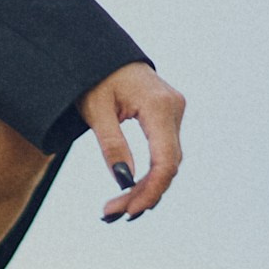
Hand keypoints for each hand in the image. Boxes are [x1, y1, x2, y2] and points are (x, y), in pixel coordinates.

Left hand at [78, 62, 184, 221]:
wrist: (102, 54)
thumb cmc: (93, 77)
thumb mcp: (95, 111)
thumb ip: (112, 145)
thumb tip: (124, 183)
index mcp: (158, 105)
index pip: (166, 160)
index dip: (151, 191)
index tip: (128, 212)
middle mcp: (174, 108)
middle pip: (168, 165)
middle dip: (142, 195)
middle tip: (110, 214)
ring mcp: (175, 112)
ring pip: (167, 163)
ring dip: (145, 189)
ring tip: (115, 209)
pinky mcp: (169, 118)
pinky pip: (164, 153)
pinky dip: (148, 175)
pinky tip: (130, 193)